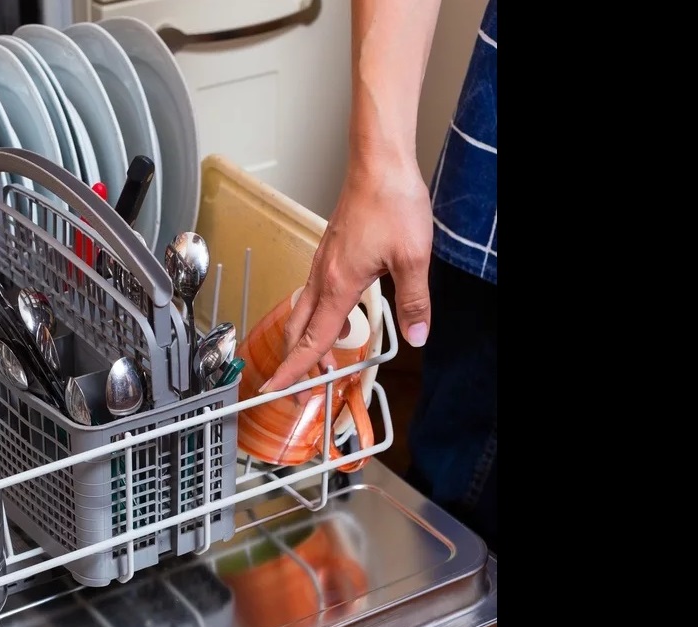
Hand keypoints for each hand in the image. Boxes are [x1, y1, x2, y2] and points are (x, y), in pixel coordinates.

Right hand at [260, 156, 433, 392]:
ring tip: (322, 361)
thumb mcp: (413, 258)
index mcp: (339, 284)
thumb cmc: (391, 201)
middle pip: (297, 330)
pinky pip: (315, 295)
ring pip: (303, 312)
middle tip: (298, 389)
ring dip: (307, 341)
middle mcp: (323, 276)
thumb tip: (417, 335)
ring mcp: (323, 263)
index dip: (295, 370)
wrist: (379, 164)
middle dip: (294, 363)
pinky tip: (338, 318)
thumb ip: (414, 301)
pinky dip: (318, 317)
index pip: (312, 339)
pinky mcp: (330, 253)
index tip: (280, 390)